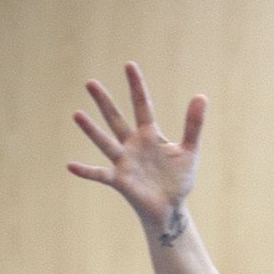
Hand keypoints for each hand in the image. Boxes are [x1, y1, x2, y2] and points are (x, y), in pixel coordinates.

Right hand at [68, 62, 205, 234]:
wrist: (171, 209)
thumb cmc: (178, 180)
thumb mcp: (189, 150)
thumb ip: (193, 125)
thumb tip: (201, 96)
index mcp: (149, 134)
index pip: (141, 105)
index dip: (136, 86)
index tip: (129, 65)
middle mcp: (132, 144)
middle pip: (116, 119)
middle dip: (104, 101)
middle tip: (90, 82)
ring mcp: (124, 162)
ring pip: (105, 142)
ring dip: (91, 130)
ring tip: (76, 114)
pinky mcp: (120, 181)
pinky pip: (100, 175)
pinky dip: (86, 171)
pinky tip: (71, 166)